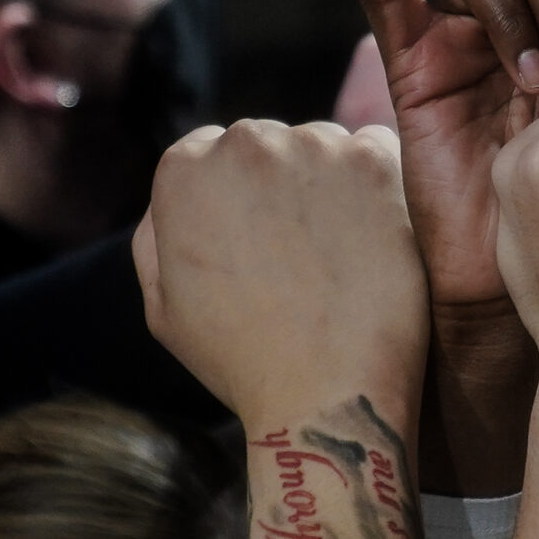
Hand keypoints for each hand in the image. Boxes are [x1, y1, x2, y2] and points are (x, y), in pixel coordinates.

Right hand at [133, 121, 425, 417]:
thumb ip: (157, 234)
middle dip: (282, 185)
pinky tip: (377, 237)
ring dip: (332, 181)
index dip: (235, 198)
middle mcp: (245, 143)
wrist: (329, 395)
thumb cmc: (244, 361)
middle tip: (303, 253)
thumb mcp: (163, 306)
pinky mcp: (377, 163)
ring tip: (341, 254)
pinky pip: (379, 149)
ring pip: (323, 144)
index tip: (260, 239)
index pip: (208, 150)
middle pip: (267, 143)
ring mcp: (315, 147)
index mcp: (184, 170)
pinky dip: (380, 183)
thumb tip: (179, 194)